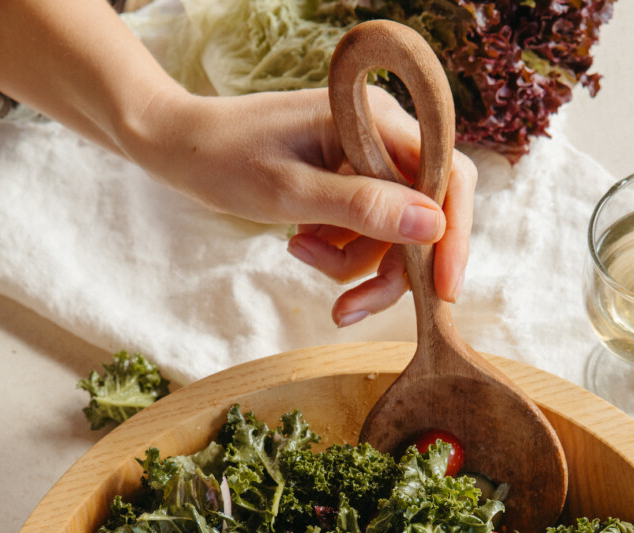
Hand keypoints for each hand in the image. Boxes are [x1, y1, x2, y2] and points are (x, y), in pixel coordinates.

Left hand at [128, 85, 476, 325]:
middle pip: (423, 218)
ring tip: (300, 251)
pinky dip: (339, 254)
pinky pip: (366, 235)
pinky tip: (301, 243)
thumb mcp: (291, 192)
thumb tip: (432, 226)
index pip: (448, 176)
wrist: (180, 149)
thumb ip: (362, 208)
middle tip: (347, 311)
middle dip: (388, 269)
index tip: (443, 291)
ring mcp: (367, 162)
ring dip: (352, 263)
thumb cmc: (226, 159)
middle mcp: (383, 135)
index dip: (454, 235)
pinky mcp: (349, 184)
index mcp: (377, 120)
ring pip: (393, 236)